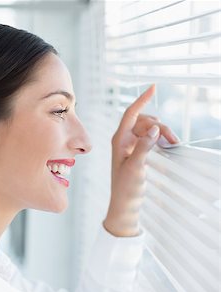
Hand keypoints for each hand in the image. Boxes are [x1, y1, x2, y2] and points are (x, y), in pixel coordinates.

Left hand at [103, 84, 178, 236]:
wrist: (125, 203)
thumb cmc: (127, 187)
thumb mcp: (136, 167)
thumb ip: (144, 147)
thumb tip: (153, 129)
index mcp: (119, 140)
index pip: (130, 114)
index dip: (142, 100)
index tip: (154, 87)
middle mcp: (123, 140)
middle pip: (143, 120)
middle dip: (158, 125)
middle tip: (173, 140)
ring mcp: (130, 145)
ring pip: (148, 128)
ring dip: (161, 131)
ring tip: (173, 143)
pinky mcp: (136, 151)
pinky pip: (149, 137)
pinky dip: (158, 137)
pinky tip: (167, 143)